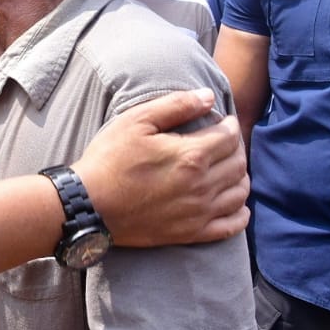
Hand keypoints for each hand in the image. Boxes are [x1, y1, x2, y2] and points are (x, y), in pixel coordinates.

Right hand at [72, 89, 249, 246]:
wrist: (89, 205)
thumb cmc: (109, 160)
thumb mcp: (136, 121)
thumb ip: (175, 105)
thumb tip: (208, 96)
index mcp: (191, 155)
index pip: (230, 137)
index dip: (230, 125)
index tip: (223, 122)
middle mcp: (202, 185)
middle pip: (238, 164)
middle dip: (236, 148)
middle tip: (224, 142)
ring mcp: (199, 212)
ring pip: (240, 192)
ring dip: (240, 176)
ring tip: (228, 168)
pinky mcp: (192, 233)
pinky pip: (232, 226)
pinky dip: (240, 213)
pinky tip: (235, 203)